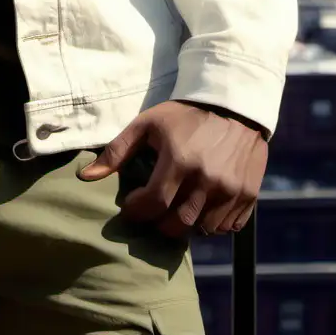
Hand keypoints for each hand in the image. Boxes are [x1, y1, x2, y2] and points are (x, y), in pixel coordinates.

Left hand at [79, 101, 267, 237]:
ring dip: (186, 225)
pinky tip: (202, 208)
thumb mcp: (148, 124)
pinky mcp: (249, 195)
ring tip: (177, 208)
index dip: (137, 211)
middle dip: (159, 223)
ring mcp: (231, 190)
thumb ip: (117, 151)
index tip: (131, 205)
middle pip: (178, 225)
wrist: (235, 104)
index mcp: (180, 160)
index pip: (153, 205)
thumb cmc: (185, 114)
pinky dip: (213, 224)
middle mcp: (208, 179)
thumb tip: (86, 177)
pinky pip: (228, 226)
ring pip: (203, 229)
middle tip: (154, 210)